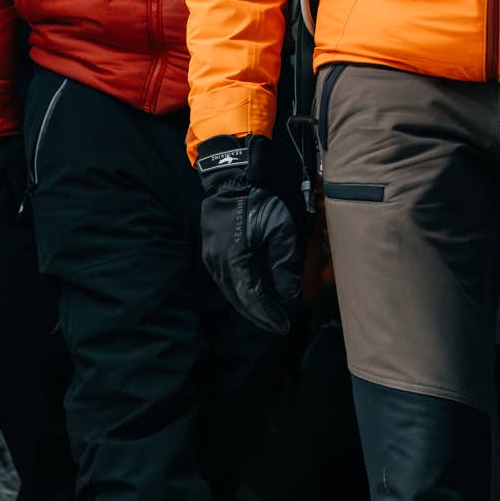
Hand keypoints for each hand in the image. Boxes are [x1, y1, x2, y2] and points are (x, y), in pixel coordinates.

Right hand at [196, 135, 302, 335]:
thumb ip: (286, 264)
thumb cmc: (261, 199)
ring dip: (248, 303)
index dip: (268, 314)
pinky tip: (252, 292)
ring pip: (230, 290)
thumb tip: (290, 294)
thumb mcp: (282, 228)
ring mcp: (210, 255)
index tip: (284, 325)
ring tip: (267, 312)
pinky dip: (240, 289)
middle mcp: (217, 262)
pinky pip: (225, 278)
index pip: (252, 297)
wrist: (235, 175)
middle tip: (277, 324)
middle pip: (238, 298)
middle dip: (258, 313)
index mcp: (234, 258)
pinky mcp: (210, 248)